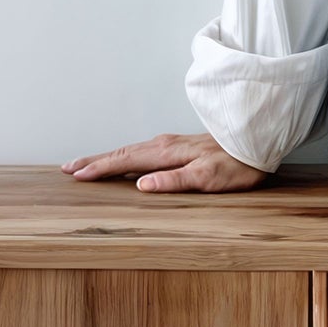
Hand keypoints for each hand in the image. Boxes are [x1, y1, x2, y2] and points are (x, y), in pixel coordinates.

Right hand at [61, 131, 271, 191]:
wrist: (258, 141)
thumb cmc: (237, 164)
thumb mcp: (208, 178)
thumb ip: (174, 181)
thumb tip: (141, 185)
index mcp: (166, 153)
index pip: (125, 161)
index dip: (99, 169)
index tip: (77, 175)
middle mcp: (164, 144)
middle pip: (122, 152)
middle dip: (94, 160)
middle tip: (69, 168)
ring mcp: (171, 143)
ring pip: (130, 150)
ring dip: (107, 157)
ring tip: (88, 164)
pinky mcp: (179, 146)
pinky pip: (142, 150)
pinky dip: (124, 155)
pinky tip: (125, 160)